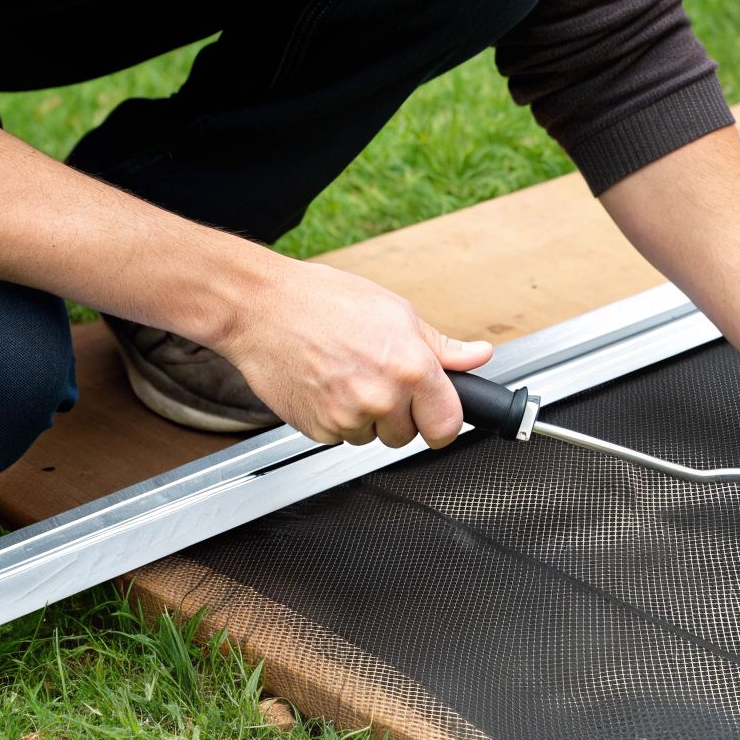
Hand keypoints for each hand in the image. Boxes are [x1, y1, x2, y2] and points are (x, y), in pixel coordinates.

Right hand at [213, 259, 494, 448]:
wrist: (261, 308)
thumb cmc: (325, 302)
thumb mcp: (396, 313)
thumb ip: (441, 347)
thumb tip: (477, 356)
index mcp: (411, 368)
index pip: (448, 425)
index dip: (444, 423)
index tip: (437, 417)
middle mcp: (382, 397)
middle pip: (408, 436)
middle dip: (400, 415)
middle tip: (379, 380)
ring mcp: (347, 417)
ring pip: (373, 437)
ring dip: (367, 417)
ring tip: (347, 376)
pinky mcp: (316, 429)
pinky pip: (340, 437)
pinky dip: (336, 419)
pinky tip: (326, 385)